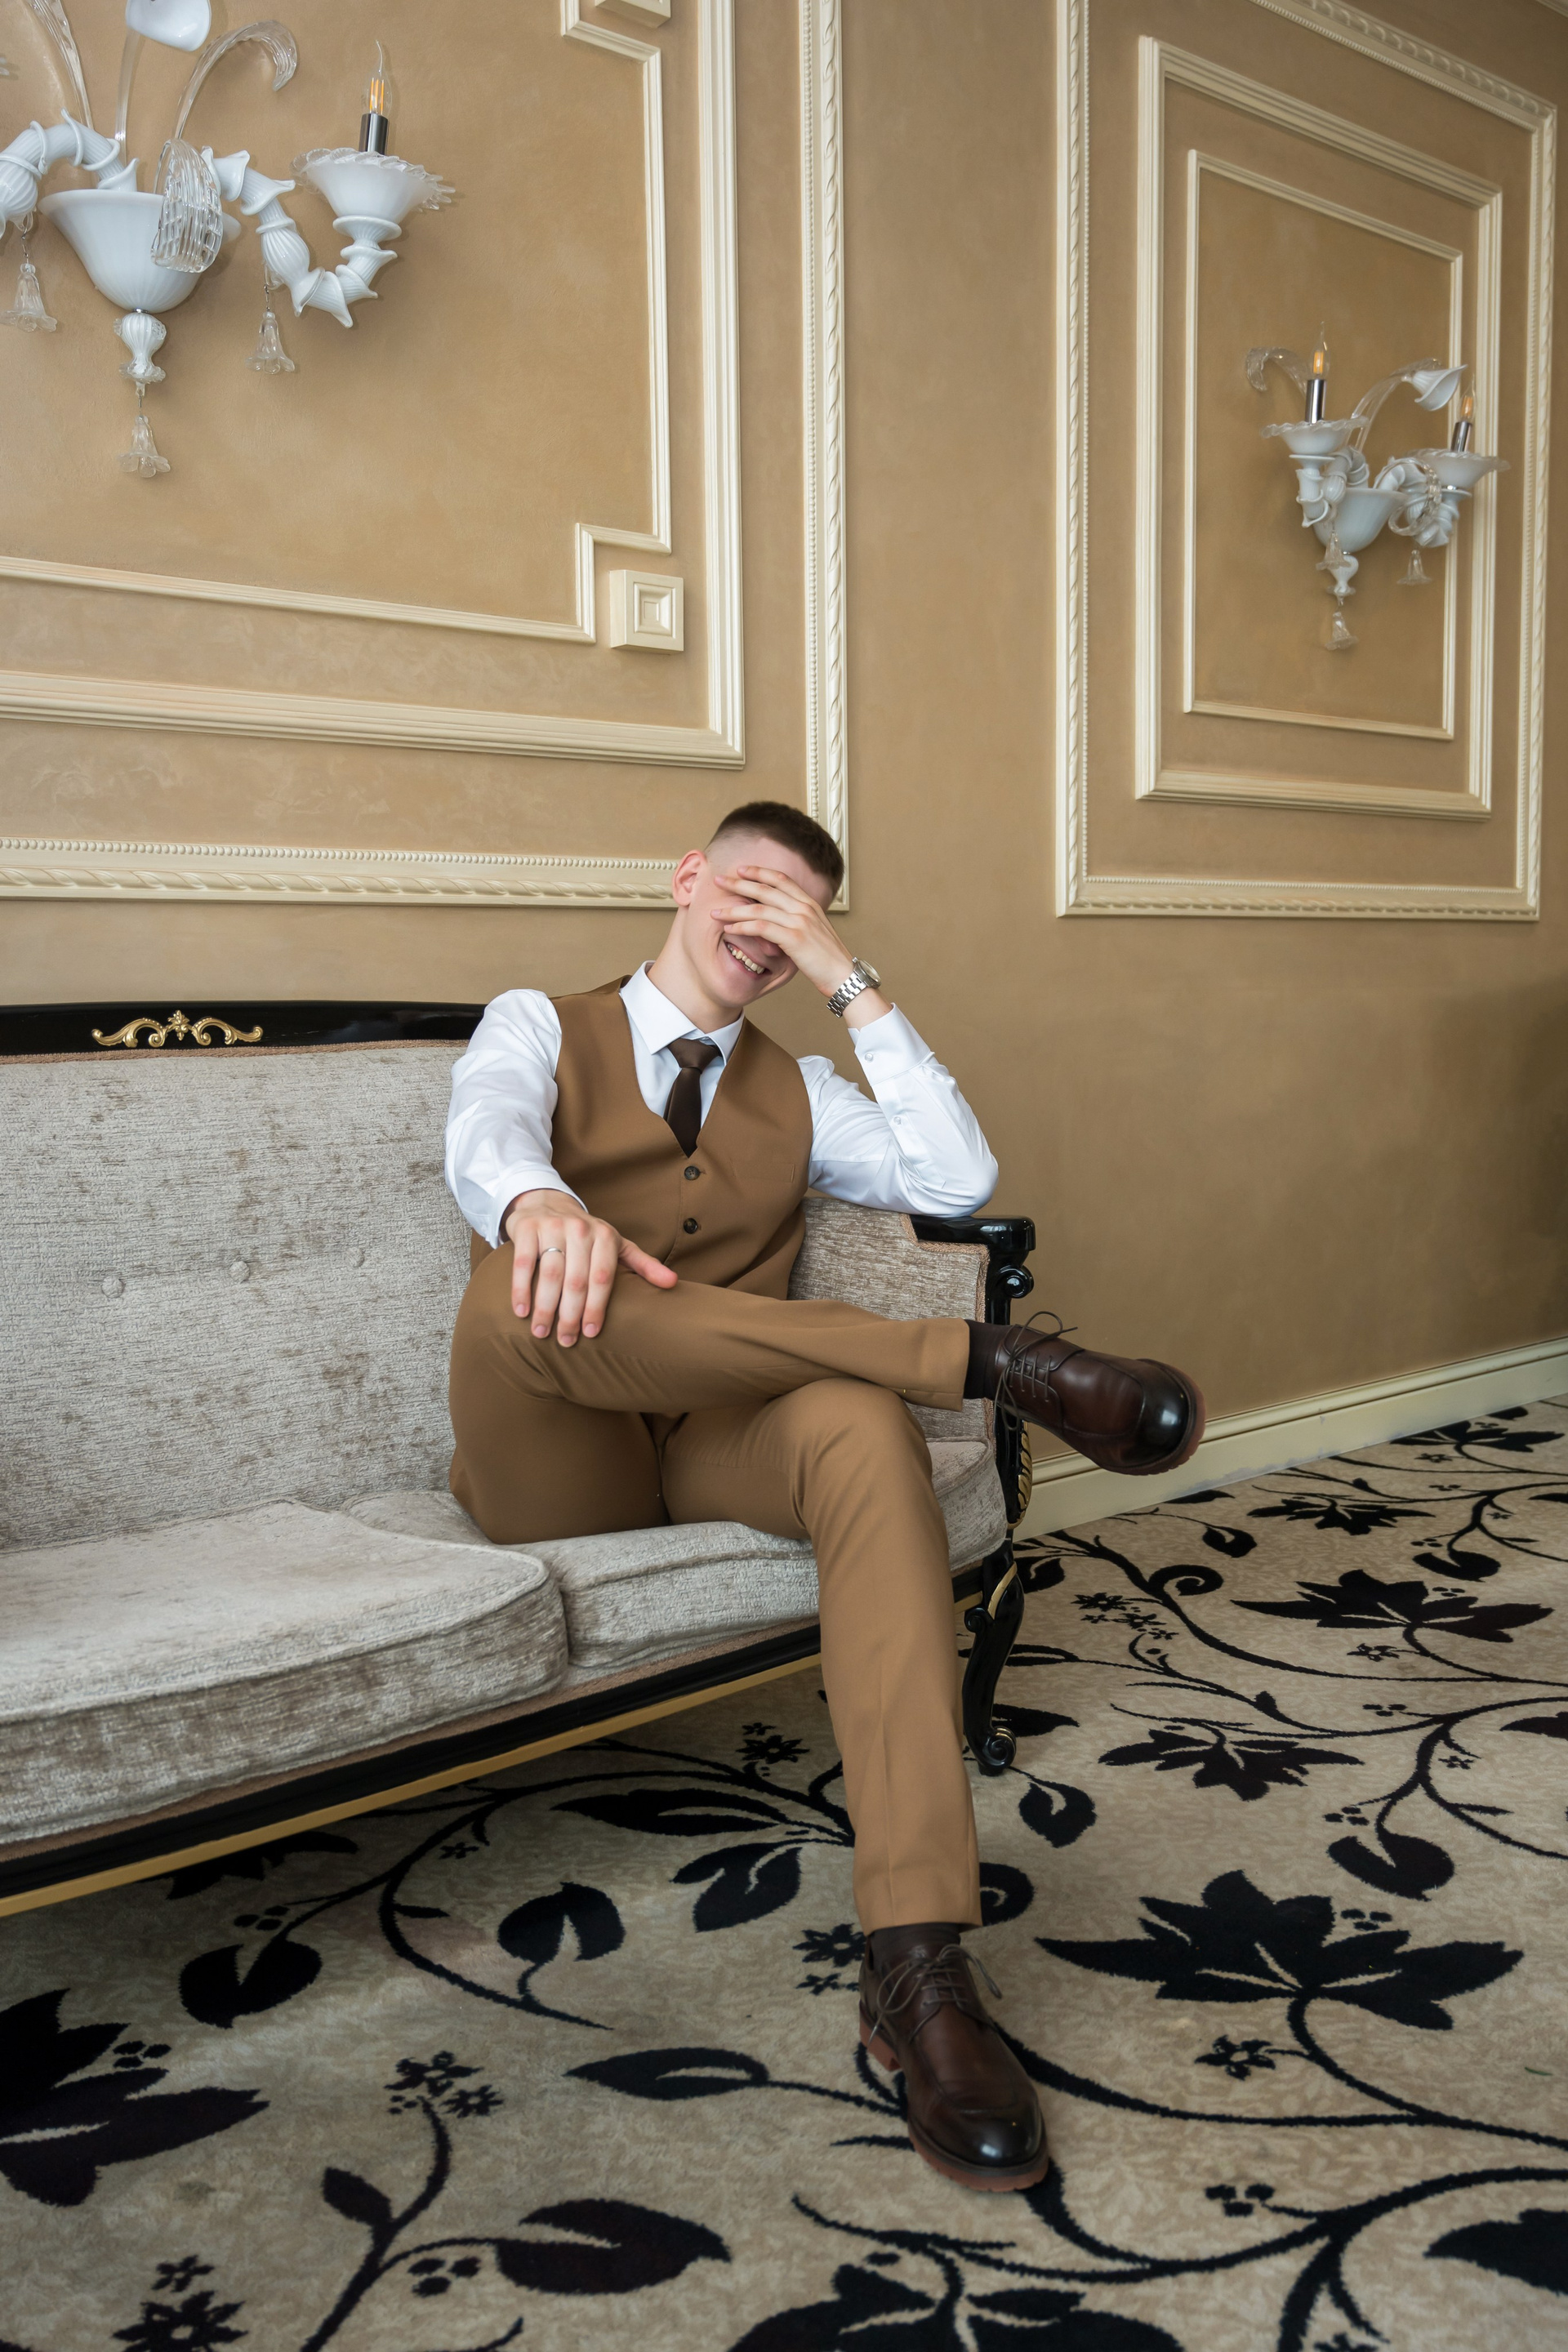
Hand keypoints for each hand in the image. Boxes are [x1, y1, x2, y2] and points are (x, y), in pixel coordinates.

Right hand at [503, 1189, 676, 1342]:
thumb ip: (643, 1265)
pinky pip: (523, 1263)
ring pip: (549, 1274)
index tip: (591, 1333)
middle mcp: (579, 1229)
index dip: (596, 1307)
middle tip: (565, 1341)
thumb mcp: (617, 1245)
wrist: (547, 1202)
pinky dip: (521, 1289)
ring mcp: (551, 1227)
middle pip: (575, 1280)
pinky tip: (521, 1312)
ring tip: (541, 1333)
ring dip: (545, 1307)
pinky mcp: (526, 1229)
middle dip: (570, 1315)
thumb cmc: (586, 1233)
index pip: (602, 1278)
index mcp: (604, 1236)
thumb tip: (673, 1284)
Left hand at [709, 865, 860, 998]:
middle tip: (719, 880)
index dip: (759, 872)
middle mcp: (804, 908)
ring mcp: (799, 922)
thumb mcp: (815, 932)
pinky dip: (742, 927)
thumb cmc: (827, 958)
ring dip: (734, 909)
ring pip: (759, 908)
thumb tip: (778, 919)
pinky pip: (761, 928)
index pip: (781, 879)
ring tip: (715, 912)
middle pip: (765, 889)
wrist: (843, 975)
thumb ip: (798, 921)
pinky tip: (729, 929)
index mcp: (810, 903)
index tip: (740, 869)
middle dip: (739, 883)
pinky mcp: (794, 938)